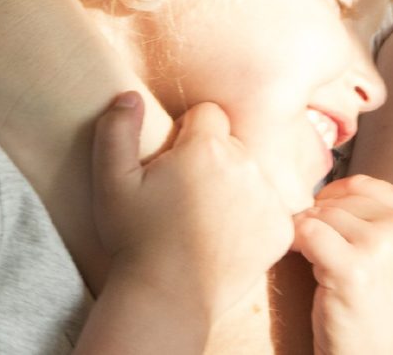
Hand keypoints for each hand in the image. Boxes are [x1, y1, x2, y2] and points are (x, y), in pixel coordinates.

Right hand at [93, 94, 294, 322]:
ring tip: (205, 219)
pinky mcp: (281, 227)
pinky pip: (270, 205)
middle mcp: (244, 163)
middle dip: (212, 158)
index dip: (188, 134)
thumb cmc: (135, 239)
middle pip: (231, 142)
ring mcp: (267, 196)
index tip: (174, 163)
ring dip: (235, 185)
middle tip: (186, 195)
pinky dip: (253, 216)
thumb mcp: (111, 182)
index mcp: (206, 147)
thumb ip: (116, 130)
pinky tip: (227, 236)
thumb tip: (129, 95)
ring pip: (251, 173)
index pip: (208, 114)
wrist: (168, 296)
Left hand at [292, 174, 392, 354]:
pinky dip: (295, 244)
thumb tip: (329, 189)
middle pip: (340, 200)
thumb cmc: (386, 315)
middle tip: (316, 249)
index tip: (323, 218)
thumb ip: (380, 220)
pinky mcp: (352, 269)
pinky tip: (302, 262)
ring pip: (321, 215)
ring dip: (308, 236)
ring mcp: (381, 246)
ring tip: (315, 263)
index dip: (334, 199)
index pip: (364, 185)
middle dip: (319, 221)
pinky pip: (306, 233)